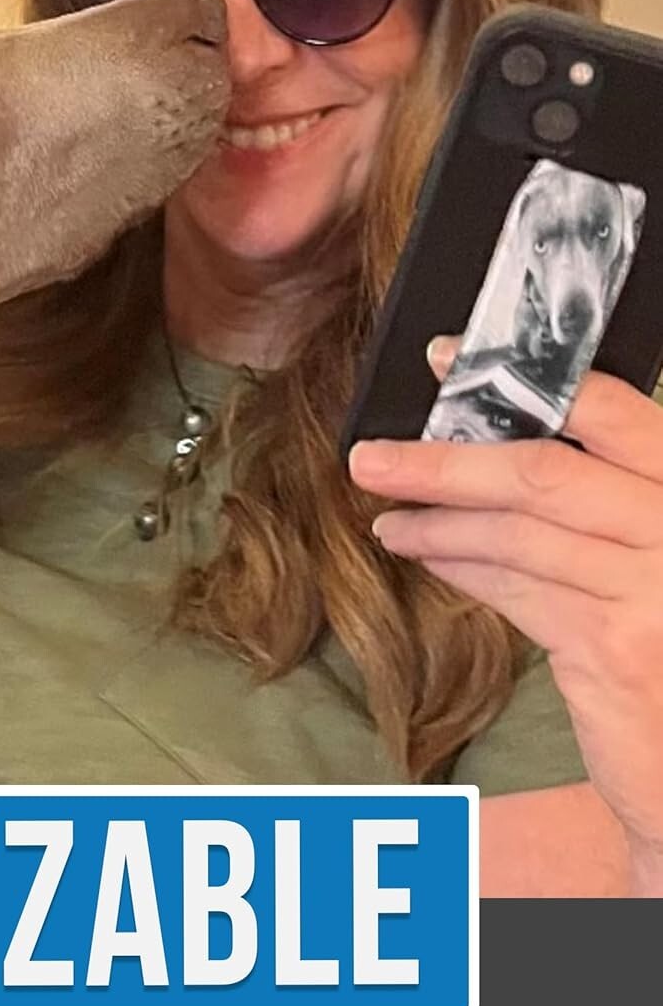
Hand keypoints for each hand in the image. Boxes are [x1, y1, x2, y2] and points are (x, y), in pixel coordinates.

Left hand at [348, 337, 662, 888]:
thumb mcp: (646, 555)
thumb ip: (595, 502)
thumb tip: (489, 443)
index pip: (619, 412)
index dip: (528, 380)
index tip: (447, 360)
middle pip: (545, 473)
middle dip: (445, 462)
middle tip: (372, 457)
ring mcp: (658, 587)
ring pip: (519, 534)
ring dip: (438, 523)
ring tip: (388, 517)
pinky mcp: (618, 645)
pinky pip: (519, 591)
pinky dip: (464, 568)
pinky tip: (426, 555)